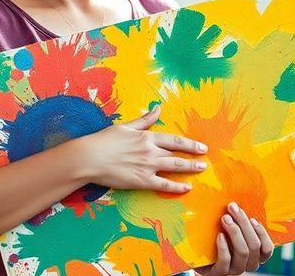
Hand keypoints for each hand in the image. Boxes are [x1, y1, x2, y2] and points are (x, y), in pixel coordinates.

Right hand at [72, 104, 207, 192]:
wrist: (90, 158)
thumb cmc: (104, 140)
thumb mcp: (125, 126)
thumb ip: (144, 120)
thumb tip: (158, 108)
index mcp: (147, 137)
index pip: (174, 140)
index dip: (189, 144)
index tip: (201, 146)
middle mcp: (150, 151)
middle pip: (177, 154)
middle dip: (193, 156)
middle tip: (205, 159)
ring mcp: (147, 167)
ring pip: (174, 167)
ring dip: (189, 168)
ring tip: (201, 169)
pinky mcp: (141, 181)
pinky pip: (163, 185)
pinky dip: (176, 186)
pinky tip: (186, 187)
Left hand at [196, 202, 273, 274]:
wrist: (200, 256)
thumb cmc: (217, 239)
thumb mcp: (231, 230)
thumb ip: (239, 221)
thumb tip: (239, 202)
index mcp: (254, 256)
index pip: (267, 248)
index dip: (262, 233)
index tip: (252, 218)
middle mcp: (247, 264)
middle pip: (254, 245)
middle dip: (244, 224)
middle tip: (232, 208)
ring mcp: (234, 270)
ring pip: (243, 252)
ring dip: (235, 232)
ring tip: (225, 218)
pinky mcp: (219, 272)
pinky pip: (225, 261)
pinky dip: (224, 247)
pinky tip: (219, 235)